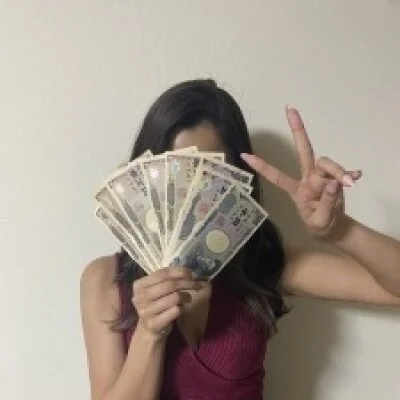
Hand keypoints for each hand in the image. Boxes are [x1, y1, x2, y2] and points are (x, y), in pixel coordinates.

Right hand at [132, 267, 200, 338]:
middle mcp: (139, 297)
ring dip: (186, 296)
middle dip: (187, 283)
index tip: (191, 273)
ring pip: (174, 297)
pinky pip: (175, 311)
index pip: (162, 273)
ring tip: (188, 298)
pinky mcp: (153, 324)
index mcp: (139, 285)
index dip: (179, 272)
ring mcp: (145, 311)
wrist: (149, 328)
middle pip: (170, 285)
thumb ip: (169, 278)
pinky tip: (181, 309)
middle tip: (197, 285)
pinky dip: (182, 308)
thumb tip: (189, 272)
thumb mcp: (158, 288)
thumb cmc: (156, 303)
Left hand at [241, 106, 361, 238]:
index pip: (277, 177)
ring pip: (326, 162)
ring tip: (350, 183)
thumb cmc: (318, 224)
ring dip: (338, 170)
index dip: (262, 167)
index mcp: (297, 190)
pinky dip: (351, 174)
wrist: (333, 228)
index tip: (245, 155)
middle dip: (298, 130)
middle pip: (304, 151)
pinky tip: (357, 176)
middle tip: (290, 109)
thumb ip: (327, 203)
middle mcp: (307, 178)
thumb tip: (335, 182)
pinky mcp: (336, 178)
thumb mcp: (320, 221)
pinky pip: (344, 172)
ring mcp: (322, 176)